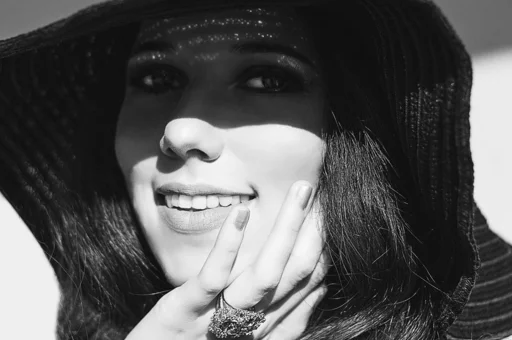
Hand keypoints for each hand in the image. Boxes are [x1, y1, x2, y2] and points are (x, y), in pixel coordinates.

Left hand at [126, 180, 329, 339]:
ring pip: (265, 275)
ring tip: (300, 191)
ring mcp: (219, 319)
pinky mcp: (185, 311)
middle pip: (294, 277)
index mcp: (264, 329)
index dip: (324, 252)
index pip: (306, 288)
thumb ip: (278, 317)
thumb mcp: (241, 333)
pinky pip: (212, 278)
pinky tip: (242, 213)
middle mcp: (251, 326)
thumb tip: (318, 289)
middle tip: (321, 191)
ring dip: (286, 229)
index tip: (333, 217)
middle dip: (313, 233)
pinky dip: (230, 246)